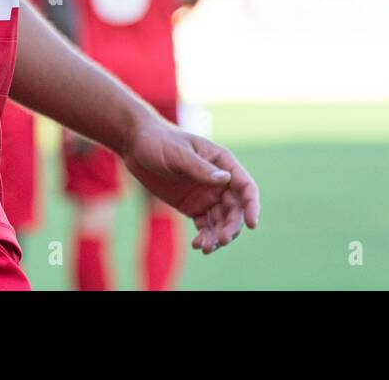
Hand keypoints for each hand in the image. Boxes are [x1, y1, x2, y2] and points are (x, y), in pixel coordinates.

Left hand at [120, 113, 259, 253]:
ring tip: (205, 248)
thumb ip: (200, 168)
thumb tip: (226, 180)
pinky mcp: (193, 206)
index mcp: (222, 162)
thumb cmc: (158, 141)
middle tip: (221, 240)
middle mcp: (218, 180)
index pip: (245, 186)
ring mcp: (206, 195)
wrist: (136, 146)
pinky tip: (198, 245)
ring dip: (218, 236)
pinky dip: (205, 237)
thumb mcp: (177, 154)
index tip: (253, 224)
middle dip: (232, 227)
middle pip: (236, 209)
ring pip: (222, 221)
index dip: (252, 205)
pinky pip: (206, 226)